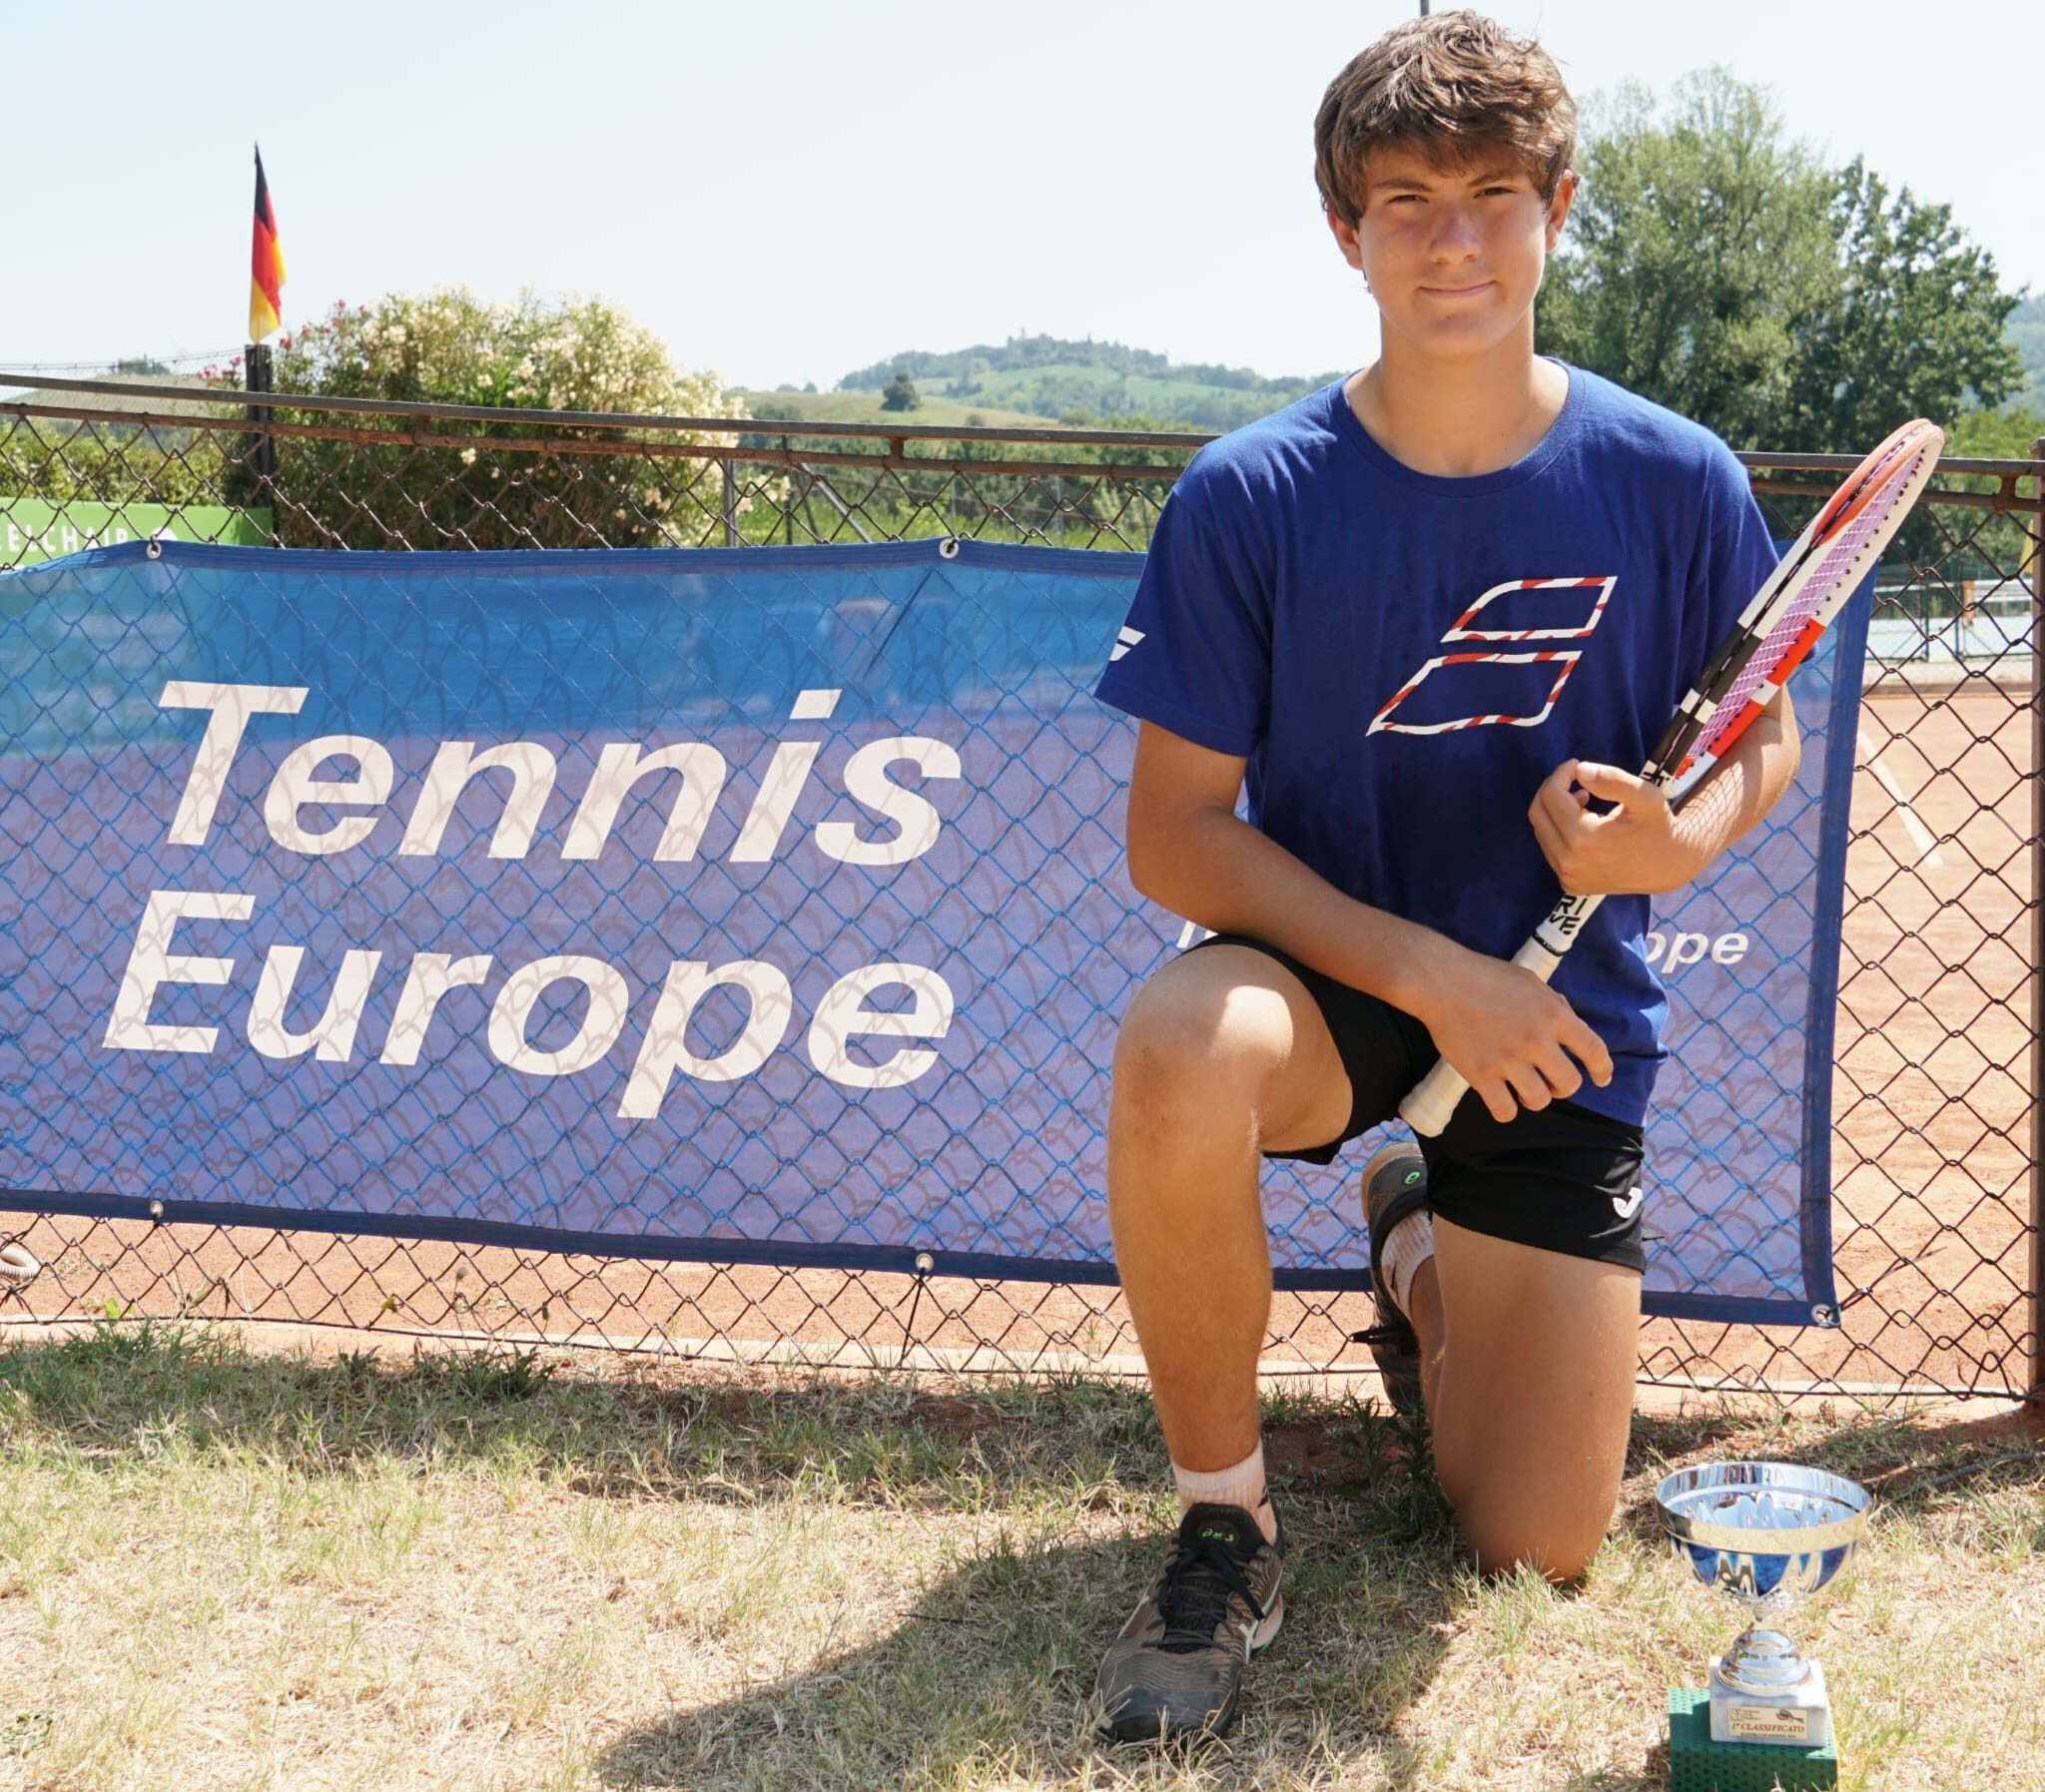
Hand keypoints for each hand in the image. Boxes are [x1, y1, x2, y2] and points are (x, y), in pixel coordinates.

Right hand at [1411, 939, 1613, 1124]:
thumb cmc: (1486, 976)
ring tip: (1522, 1088)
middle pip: (1569, 1083)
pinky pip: (1504, 1111)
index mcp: (1553, 1015)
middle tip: (1549, 1082)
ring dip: (1535, 1097)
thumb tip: (1572, 1033)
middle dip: (1562, 1087)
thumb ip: (1555, 1007)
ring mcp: (1508, 1060)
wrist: (1441, 981)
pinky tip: (1500, 1098)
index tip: (1601, 1079)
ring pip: (1539, 1100)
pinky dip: (1506, 1109)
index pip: (1594, 1050)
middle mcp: (1536, 1040)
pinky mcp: (1481, 1075)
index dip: (1602, 1069)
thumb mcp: (1532, 982)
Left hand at [1527, 759, 1703, 896]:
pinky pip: (1551, 849)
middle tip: (1575, 778)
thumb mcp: (1645, 797)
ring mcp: (1568, 876)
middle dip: (1552, 789)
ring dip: (1555, 810)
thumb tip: (1581, 770)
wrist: (1669, 866)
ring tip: (1583, 800)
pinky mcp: (1570, 884)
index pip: (1551, 796)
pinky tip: (1583, 822)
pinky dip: (1559, 830)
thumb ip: (1613, 780)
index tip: (1576, 765)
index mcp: (1584, 839)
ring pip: (1542, 831)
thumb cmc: (1659, 827)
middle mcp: (1569, 862)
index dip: (1560, 774)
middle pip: (1538, 813)